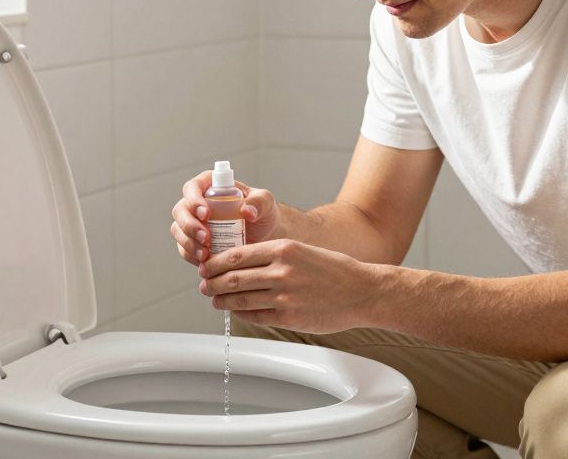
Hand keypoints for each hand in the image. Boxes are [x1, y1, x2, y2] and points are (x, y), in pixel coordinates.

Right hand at [169, 171, 279, 266]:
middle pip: (180, 210)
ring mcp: (193, 224)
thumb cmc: (263, 213)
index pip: (193, 188)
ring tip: (206, 254)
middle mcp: (197, 204)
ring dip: (188, 243)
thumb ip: (259, 202)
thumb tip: (247, 211)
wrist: (265, 236)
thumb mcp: (265, 202)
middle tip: (206, 238)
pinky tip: (205, 262)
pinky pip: (184, 249)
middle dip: (189, 225)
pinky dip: (191, 256)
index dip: (194, 199)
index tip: (206, 213)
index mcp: (210, 187)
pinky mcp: (194, 243)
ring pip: (178, 230)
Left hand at [198, 239, 378, 333]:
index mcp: (283, 249)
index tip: (205, 266)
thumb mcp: (302, 251)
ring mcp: (285, 297)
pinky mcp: (289, 318)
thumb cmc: (334, 271)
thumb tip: (241, 264)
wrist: (363, 292)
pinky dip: (242, 314)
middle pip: (232, 278)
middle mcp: (281, 271)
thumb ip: (273, 256)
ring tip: (215, 300)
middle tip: (204, 285)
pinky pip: (256, 317)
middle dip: (212, 283)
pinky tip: (237, 312)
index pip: (236, 255)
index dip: (215, 263)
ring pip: (240, 299)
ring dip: (222, 300)